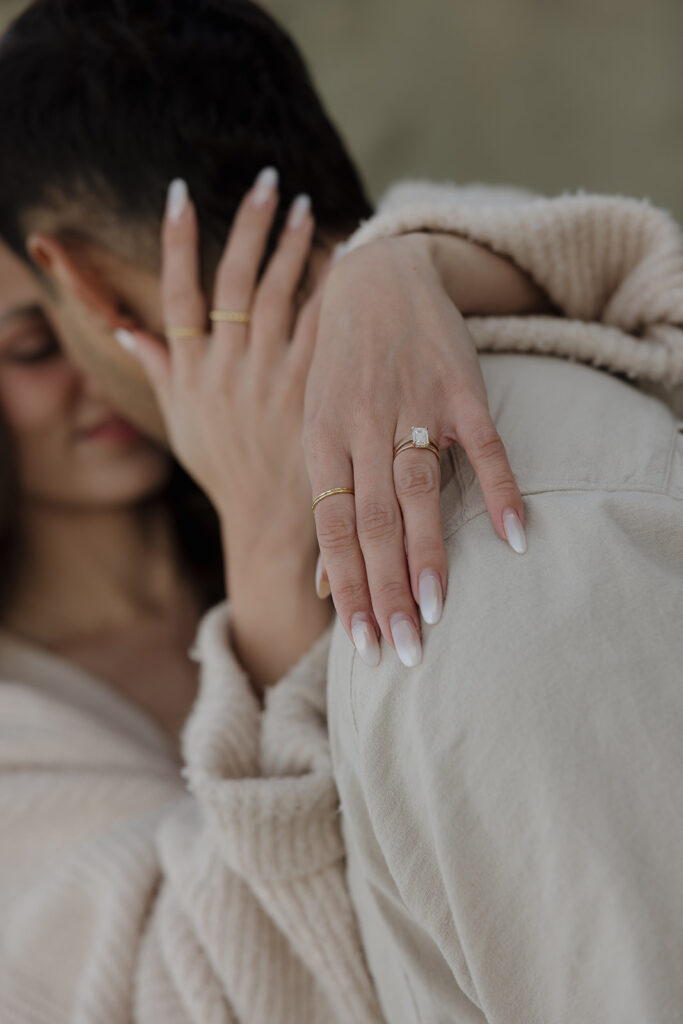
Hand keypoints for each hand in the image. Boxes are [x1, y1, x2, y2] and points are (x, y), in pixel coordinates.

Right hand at [116, 169, 332, 689]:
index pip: (177, 292)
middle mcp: (226, 368)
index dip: (176, 240)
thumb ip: (160, 372)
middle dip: (247, 227)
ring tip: (301, 208)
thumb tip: (127, 332)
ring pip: (277, 295)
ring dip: (289, 247)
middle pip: (233, 281)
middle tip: (265, 181)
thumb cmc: (226, 473)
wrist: (270, 525)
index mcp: (190, 371)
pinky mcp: (312, 391)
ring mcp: (270, 378)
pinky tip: (342, 259)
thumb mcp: (183, 424)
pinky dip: (328, 291)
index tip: (179, 193)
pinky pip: (320, 328)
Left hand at [304, 233, 525, 668]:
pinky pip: (483, 444)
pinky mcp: (460, 387)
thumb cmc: (341, 367)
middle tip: (401, 649)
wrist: (375, 277)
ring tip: (437, 611)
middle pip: (372, 520)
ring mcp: (413, 405)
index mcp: (322, 441)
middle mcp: (363, 427)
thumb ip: (324, 504)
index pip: (332, 528)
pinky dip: (499, 488)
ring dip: (429, 552)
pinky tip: (514, 535)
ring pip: (419, 489)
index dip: (347, 587)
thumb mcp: (318, 428)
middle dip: (385, 589)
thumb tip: (323, 586)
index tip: (360, 642)